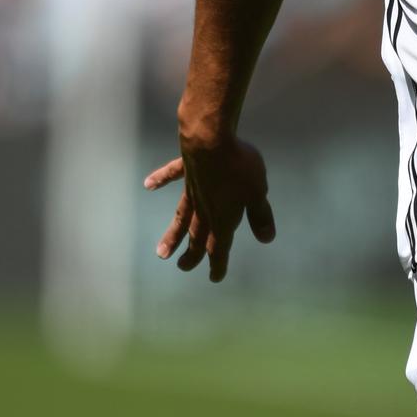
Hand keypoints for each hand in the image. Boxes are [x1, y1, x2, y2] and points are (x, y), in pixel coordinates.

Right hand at [145, 137, 275, 282]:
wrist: (210, 139)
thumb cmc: (239, 166)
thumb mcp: (257, 193)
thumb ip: (260, 215)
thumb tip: (267, 239)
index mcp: (222, 217)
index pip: (220, 246)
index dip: (219, 263)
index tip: (215, 278)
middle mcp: (203, 207)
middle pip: (197, 235)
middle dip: (193, 254)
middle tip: (183, 267)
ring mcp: (192, 189)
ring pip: (182, 216)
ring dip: (173, 235)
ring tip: (162, 252)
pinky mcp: (185, 168)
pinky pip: (171, 175)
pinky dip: (160, 180)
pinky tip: (149, 185)